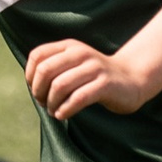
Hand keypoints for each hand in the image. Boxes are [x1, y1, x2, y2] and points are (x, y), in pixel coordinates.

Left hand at [24, 38, 153, 119]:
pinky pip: (78, 98)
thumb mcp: (74, 65)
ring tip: (54, 111)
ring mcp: (94, 67)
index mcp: (69, 46)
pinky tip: (63, 115)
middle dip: (38, 91)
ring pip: (60, 85)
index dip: (30, 75)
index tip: (36, 90)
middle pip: (45, 71)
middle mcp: (80, 53)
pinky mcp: (105, 84)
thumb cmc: (95, 77)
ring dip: (51, 104)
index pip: (37, 55)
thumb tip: (31, 84)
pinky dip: (65, 110)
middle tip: (44, 103)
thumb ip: (55, 68)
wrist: (131, 79)